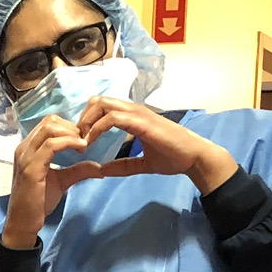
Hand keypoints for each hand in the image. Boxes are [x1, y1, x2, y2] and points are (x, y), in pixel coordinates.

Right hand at [1, 116, 97, 247]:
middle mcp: (25, 148)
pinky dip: (69, 143)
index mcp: (29, 148)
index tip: (84, 138)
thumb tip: (99, 166)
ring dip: (71, 133)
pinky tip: (81, 148)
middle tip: (86, 140)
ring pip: (49, 128)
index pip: (49, 123)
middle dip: (72, 127)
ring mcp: (26, 156)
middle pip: (50, 121)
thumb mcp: (62, 181)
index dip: (69, 127)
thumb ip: (78, 170)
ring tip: (84, 144)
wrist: (23, 223)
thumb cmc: (38, 203)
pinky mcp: (31, 167)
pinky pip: (51, 145)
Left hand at [71, 98, 238, 192]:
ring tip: (82, 140)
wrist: (194, 157)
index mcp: (133, 117)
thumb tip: (102, 171)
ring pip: (103, 104)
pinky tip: (91, 142)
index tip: (81, 139)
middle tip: (77, 139)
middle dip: (83, 118)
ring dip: (87, 122)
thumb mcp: (142, 164)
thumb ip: (123, 166)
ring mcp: (138, 114)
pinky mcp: (142, 122)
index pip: (103, 106)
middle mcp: (134, 110)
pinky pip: (113, 118)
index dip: (88, 119)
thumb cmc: (173, 157)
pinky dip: (97, 128)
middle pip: (98, 100)